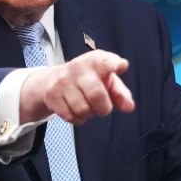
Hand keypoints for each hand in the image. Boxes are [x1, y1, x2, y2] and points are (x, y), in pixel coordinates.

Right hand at [20, 50, 135, 125]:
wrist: (53, 80)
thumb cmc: (89, 80)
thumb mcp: (107, 82)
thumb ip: (120, 94)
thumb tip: (129, 107)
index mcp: (97, 61)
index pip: (106, 62)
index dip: (114, 64)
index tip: (121, 66)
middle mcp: (79, 67)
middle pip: (96, 95)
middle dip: (104, 108)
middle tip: (103, 108)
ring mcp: (63, 80)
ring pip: (82, 109)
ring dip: (89, 114)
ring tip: (87, 106)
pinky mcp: (52, 94)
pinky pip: (70, 116)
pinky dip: (77, 119)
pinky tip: (76, 110)